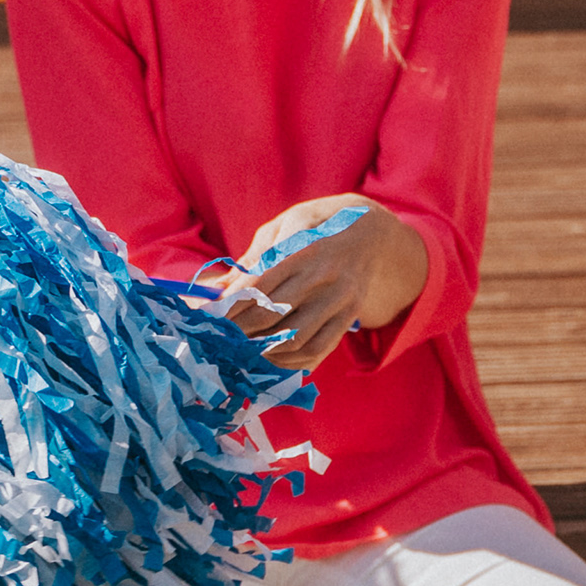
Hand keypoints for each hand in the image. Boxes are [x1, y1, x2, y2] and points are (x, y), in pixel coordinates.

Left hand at [214, 196, 426, 371]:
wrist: (374, 233)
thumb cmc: (318, 225)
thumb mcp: (285, 224)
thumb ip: (252, 256)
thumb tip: (215, 288)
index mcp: (305, 246)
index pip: (260, 283)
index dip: (231, 304)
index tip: (211, 316)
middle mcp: (325, 275)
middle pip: (272, 314)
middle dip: (240, 329)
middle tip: (220, 336)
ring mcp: (341, 299)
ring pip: (294, 338)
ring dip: (262, 349)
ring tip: (242, 347)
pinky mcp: (350, 317)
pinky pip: (318, 350)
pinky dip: (290, 361)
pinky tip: (271, 356)